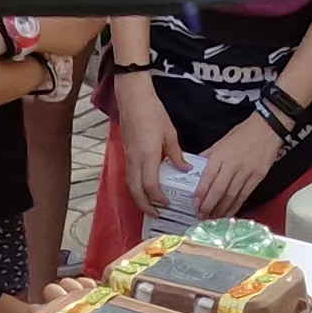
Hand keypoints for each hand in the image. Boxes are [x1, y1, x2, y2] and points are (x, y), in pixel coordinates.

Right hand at [110, 75, 179, 196]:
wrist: (133, 98)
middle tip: (157, 214)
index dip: (159, 199)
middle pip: (136, 192)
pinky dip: (136, 187)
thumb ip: (176, 154)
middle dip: (145, 206)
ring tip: (151, 205)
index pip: (151, 186)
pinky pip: (130, 177)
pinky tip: (145, 188)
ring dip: (139, 198)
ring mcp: (128, 157)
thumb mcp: (170, 133)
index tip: (168, 204)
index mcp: (147, 156)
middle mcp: (135, 160)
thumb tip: (185, 169)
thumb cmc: (152, 112)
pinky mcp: (126, 153)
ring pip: (130, 186)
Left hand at [191, 113, 282, 217]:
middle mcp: (233, 164)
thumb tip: (197, 168)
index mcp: (221, 155)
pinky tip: (230, 212)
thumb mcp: (221, 141)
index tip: (195, 203)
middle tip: (202, 215)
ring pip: (231, 195)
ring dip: (221, 209)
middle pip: (219, 190)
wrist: (267, 128)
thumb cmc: (244, 133)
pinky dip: (236, 205)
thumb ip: (209, 156)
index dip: (201, 193)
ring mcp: (246, 172)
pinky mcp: (257, 177)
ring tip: (213, 217)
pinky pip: (244, 195)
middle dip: (209, 205)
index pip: (208, 178)